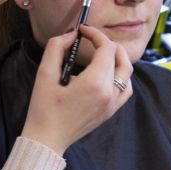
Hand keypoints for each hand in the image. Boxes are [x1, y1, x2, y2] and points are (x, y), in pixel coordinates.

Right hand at [20, 25, 132, 155]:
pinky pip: (126, 89)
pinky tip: (106, 73)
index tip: (82, 31)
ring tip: (101, 53)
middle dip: (107, 44)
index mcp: (95, 83)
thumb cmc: (43, 107)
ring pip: (127, 73)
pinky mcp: (111, 112)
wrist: (47, 139)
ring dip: (117, 58)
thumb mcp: (44, 73)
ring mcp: (113, 104)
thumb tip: (72, 34)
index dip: (96, 34)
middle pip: (120, 58)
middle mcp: (109, 93)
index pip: (106, 48)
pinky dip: (121, 76)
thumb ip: (57, 47)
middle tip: (91, 39)